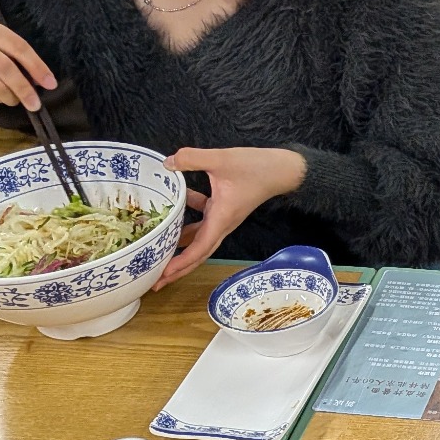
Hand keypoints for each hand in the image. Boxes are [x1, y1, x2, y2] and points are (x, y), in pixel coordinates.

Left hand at [155, 147, 306, 286]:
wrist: (282, 170)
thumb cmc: (257, 168)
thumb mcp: (222, 159)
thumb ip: (193, 158)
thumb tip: (167, 163)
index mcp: (222, 219)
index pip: (200, 248)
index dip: (181, 262)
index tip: (163, 274)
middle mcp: (222, 224)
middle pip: (198, 253)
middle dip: (178, 268)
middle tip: (157, 280)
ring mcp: (223, 218)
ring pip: (199, 239)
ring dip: (181, 248)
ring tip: (159, 253)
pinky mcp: (223, 209)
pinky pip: (203, 221)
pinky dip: (188, 220)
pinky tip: (174, 207)